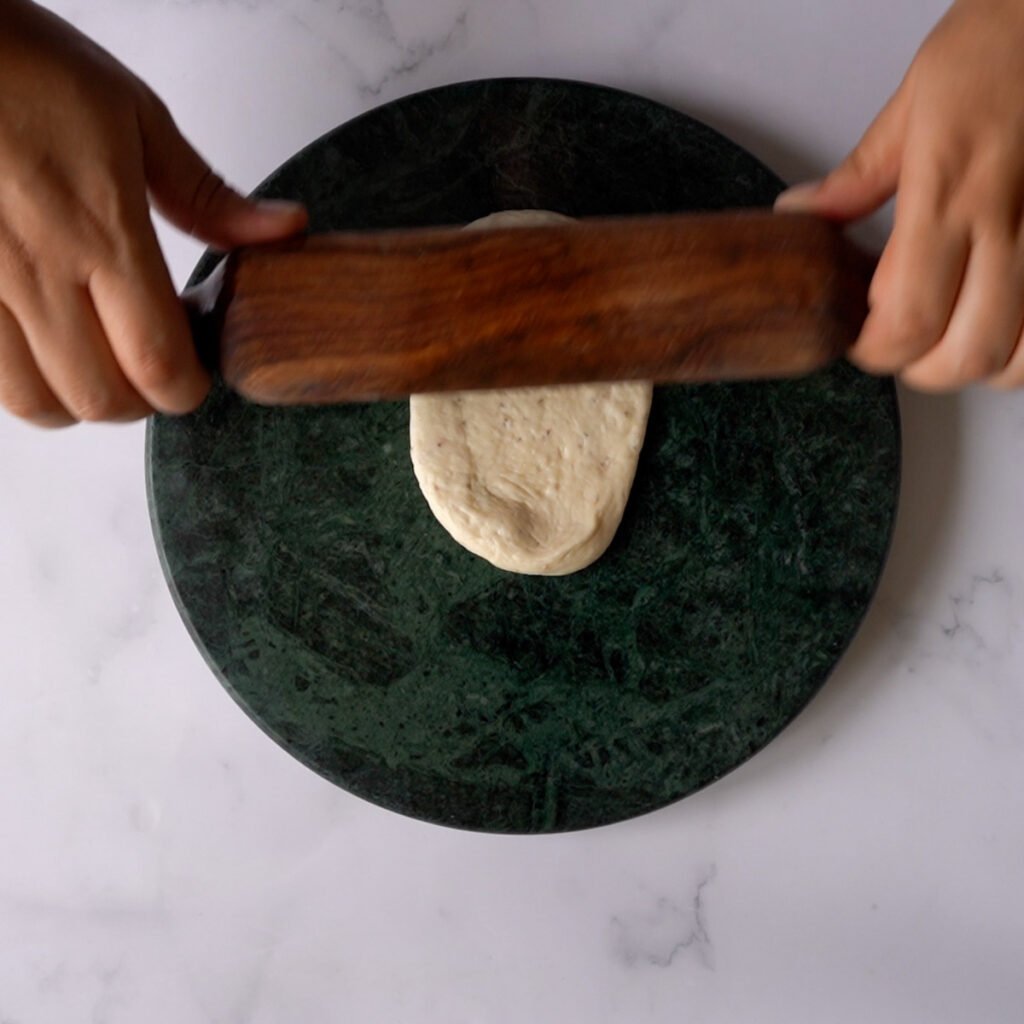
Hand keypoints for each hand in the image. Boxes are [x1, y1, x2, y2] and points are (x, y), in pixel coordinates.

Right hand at [0, 0, 306, 426]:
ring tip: (98, 363)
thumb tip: (284, 229)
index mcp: (103, 233)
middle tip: (152, 366)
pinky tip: (44, 346)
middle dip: (142, 400)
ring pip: (36, 402)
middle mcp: (40, 270)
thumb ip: (206, 195)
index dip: (187, 388)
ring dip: (78, 399)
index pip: (160, 365)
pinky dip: (25, 381)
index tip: (197, 367)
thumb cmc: (22, 66)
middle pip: (102, 400)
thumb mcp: (133, 118)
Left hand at [776, 0, 1023, 390]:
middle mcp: (1013, 222)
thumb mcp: (918, 97)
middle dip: (924, 368)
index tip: (863, 340)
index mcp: (952, 192)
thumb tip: (804, 214)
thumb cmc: (1014, 33)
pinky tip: (1009, 322)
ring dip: (984, 364)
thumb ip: (859, 175)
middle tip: (907, 345)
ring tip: (959, 336)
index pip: (907, 321)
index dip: (878, 350)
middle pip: (966, 356)